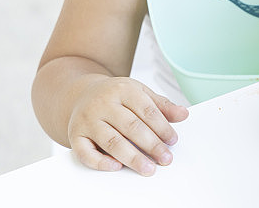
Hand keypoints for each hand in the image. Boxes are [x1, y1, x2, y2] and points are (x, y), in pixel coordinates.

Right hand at [67, 77, 188, 175]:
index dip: (162, 127)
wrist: (81, 94)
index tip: (172, 140)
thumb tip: (183, 114)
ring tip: (148, 168)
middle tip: (165, 158)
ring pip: (111, 141)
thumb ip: (161, 105)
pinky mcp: (75, 135)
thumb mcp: (139, 93)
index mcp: (123, 89)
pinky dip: (100, 161)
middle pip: (131, 127)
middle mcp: (103, 104)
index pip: (146, 110)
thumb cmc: (115, 96)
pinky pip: (85, 152)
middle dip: (151, 145)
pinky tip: (116, 166)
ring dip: (132, 157)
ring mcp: (87, 120)